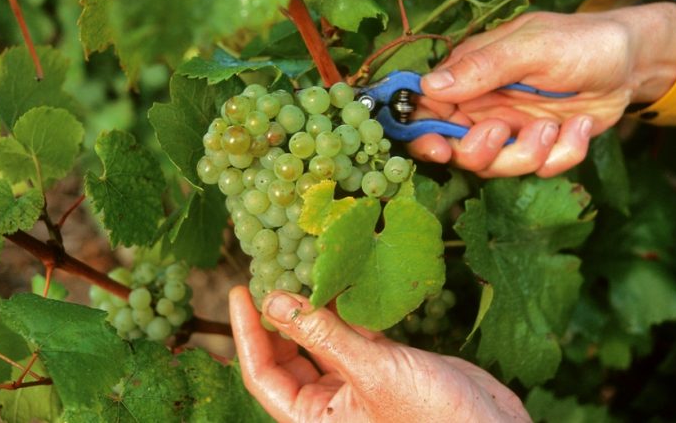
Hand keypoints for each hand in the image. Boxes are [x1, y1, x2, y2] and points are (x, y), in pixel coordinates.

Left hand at [229, 286, 530, 422]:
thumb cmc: (435, 418)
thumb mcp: (373, 373)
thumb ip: (323, 335)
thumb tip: (274, 301)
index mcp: (313, 419)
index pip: (262, 374)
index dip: (247, 332)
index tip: (240, 290)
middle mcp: (329, 405)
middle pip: (287, 356)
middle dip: (277, 317)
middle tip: (271, 271)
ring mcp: (358, 385)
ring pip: (321, 341)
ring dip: (314, 308)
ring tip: (303, 268)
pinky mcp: (386, 367)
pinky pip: (355, 335)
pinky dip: (349, 310)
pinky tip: (344, 281)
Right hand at [408, 2, 675, 176]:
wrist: (633, 59)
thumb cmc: (580, 41)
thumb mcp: (532, 47)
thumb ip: (482, 66)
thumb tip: (428, 86)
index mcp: (467, 77)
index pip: (424, 110)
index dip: (422, 134)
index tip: (438, 147)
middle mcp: (481, 107)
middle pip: (456, 150)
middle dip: (478, 152)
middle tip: (499, 132)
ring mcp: (510, 129)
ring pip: (496, 166)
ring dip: (527, 153)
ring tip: (553, 125)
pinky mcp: (540, 146)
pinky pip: (540, 168)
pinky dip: (565, 152)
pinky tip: (581, 125)